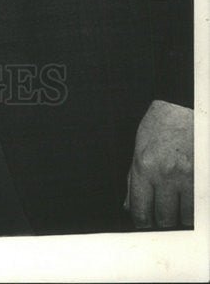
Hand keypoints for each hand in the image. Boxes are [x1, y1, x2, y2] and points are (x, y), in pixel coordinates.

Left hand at [124, 99, 193, 228]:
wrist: (184, 107)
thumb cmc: (160, 124)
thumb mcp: (139, 148)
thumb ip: (133, 179)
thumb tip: (129, 206)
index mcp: (145, 166)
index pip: (141, 210)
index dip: (142, 222)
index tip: (144, 224)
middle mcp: (166, 174)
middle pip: (164, 219)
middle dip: (162, 222)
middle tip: (161, 216)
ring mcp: (189, 177)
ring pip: (185, 218)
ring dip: (180, 217)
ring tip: (177, 206)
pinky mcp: (204, 179)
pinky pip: (200, 207)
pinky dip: (195, 209)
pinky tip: (189, 201)